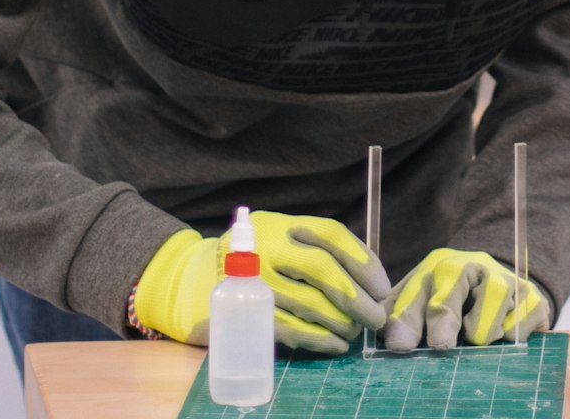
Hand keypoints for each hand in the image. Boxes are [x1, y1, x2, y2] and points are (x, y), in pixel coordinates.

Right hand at [133, 213, 390, 352]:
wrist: (188, 280)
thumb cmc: (250, 261)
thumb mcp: (279, 240)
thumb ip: (315, 250)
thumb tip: (369, 280)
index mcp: (280, 225)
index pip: (331, 234)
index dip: (363, 259)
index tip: (382, 286)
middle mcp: (266, 248)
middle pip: (324, 270)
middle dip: (357, 296)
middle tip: (376, 316)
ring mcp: (253, 282)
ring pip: (311, 303)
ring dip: (341, 321)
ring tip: (355, 332)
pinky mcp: (244, 315)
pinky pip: (291, 329)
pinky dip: (318, 339)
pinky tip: (334, 344)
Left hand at [382, 248, 549, 350]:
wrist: (496, 285)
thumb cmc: (448, 299)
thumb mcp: (419, 301)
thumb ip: (400, 316)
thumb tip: (391, 340)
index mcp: (441, 266)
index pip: (421, 292)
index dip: (409, 319)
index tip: (401, 344)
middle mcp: (474, 265)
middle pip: (459, 287)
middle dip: (445, 319)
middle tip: (440, 344)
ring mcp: (507, 279)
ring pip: (494, 302)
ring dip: (481, 329)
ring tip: (474, 337)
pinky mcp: (534, 298)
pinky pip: (523, 320)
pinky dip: (511, 333)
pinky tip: (502, 332)